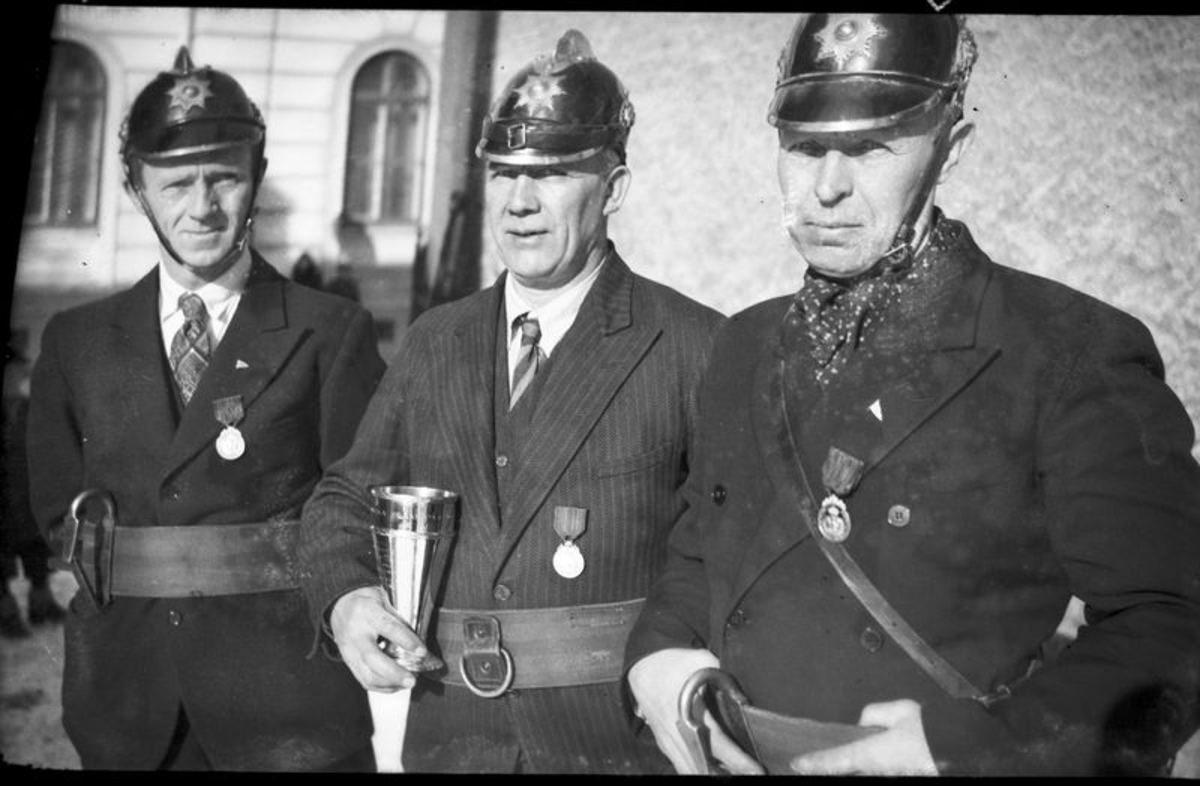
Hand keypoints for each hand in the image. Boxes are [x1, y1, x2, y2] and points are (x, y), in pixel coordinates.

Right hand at [329, 586, 427, 692]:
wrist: (340, 604)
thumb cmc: (366, 601)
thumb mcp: (383, 600)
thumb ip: (398, 620)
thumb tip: (418, 642)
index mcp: (368, 613)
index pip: (389, 628)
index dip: (407, 641)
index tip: (422, 652)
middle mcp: (356, 634)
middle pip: (374, 658)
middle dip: (395, 673)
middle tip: (412, 680)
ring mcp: (350, 650)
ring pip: (367, 674)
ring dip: (390, 683)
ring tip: (408, 683)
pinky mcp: (348, 661)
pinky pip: (363, 679)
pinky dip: (382, 686)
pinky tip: (395, 685)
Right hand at [627, 648, 763, 774]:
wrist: (644, 667)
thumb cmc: (673, 663)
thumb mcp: (701, 660)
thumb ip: (724, 676)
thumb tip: (745, 696)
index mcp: (688, 711)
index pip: (718, 744)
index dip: (739, 761)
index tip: (756, 770)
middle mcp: (677, 732)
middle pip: (705, 767)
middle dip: (729, 773)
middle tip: (751, 772)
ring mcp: (669, 742)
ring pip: (692, 771)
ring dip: (714, 773)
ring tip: (735, 771)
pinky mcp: (665, 745)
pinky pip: (683, 766)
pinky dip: (700, 770)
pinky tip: (717, 769)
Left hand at [790, 698, 937, 775]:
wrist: (962, 751)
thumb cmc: (930, 731)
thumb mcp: (899, 710)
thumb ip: (873, 715)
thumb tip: (863, 724)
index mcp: (871, 754)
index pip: (834, 760)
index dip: (814, 763)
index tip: (797, 765)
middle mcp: (877, 773)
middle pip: (849, 771)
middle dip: (836, 766)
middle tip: (819, 762)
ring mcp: (890, 778)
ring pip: (865, 773)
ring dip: (859, 765)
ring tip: (856, 755)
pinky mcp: (902, 778)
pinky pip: (881, 773)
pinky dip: (875, 766)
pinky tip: (883, 756)